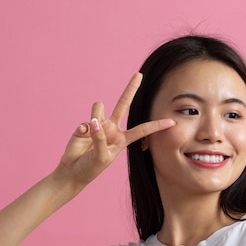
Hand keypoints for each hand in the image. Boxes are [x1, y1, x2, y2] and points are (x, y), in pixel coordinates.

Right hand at [58, 73, 174, 185]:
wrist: (73, 171)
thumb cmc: (91, 168)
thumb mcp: (101, 158)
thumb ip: (100, 139)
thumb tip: (94, 121)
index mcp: (122, 139)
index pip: (142, 129)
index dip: (157, 125)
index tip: (172, 121)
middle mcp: (112, 128)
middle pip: (123, 104)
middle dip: (130, 89)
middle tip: (139, 74)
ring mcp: (98, 125)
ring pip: (99, 107)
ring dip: (96, 116)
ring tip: (90, 133)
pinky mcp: (84, 125)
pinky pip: (85, 121)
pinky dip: (83, 130)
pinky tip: (81, 138)